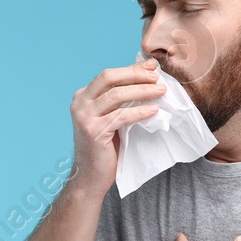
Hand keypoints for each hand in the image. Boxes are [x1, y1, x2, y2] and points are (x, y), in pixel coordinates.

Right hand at [67, 55, 168, 196]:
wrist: (91, 174)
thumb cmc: (107, 143)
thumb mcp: (113, 114)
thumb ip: (124, 95)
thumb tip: (148, 70)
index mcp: (83, 96)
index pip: (109, 75)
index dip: (132, 69)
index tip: (153, 66)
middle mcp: (79, 103)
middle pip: (109, 78)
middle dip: (136, 75)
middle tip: (157, 78)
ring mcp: (84, 117)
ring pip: (116, 95)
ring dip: (142, 91)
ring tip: (161, 92)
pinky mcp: (93, 131)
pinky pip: (121, 116)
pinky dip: (140, 111)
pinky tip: (154, 111)